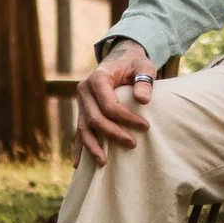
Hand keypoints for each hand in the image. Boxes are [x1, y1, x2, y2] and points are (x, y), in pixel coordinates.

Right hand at [77, 41, 157, 164]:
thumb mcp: (144, 66)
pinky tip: (79, 164)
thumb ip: (145, 81)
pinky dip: (79, 147)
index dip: (127, 118)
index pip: (109, 105)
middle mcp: (84, 90)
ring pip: (82, 128)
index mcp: (97, 78)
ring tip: (103, 163)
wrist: (120, 58)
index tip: (145, 127)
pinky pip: (78, 131)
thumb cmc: (134, 63)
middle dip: (113, 134)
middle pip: (94, 118)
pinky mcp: (81, 110)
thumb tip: (143, 101)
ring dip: (92, 146)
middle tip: (133, 144)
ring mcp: (80, 102)